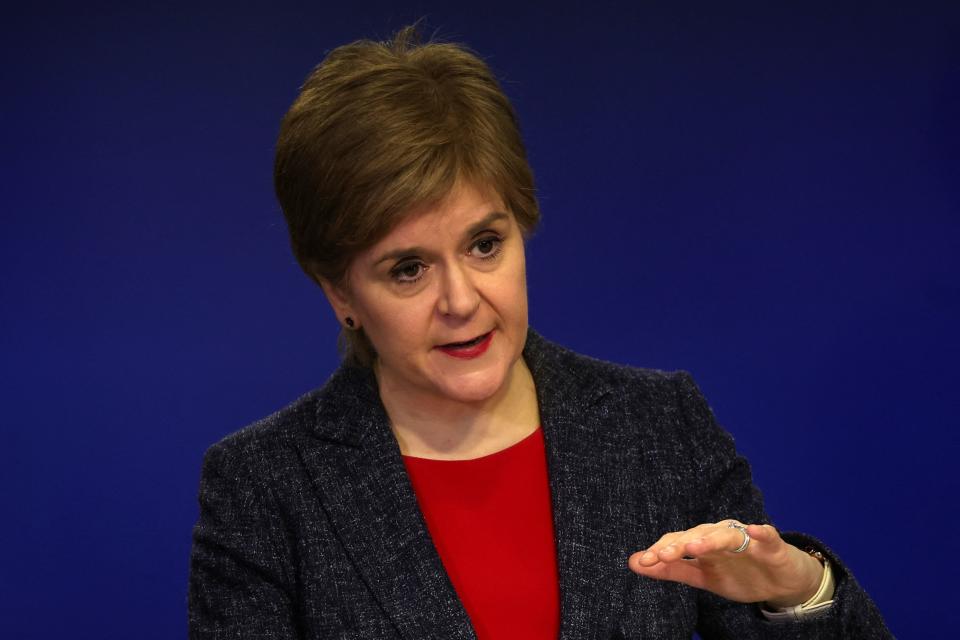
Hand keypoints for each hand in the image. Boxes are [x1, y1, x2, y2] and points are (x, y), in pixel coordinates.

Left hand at [628, 521, 823, 606]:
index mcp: (703, 542)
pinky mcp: (772, 545)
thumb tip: (634, 562)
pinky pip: (767, 535)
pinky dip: (761, 532)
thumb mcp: (702, 577)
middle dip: (679, 545)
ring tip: (694, 546)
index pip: (678, 541)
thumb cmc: (739, 575)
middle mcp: (721, 535)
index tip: (642, 561)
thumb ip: (670, 570)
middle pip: (698, 535)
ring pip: (726, 535)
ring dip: (710, 539)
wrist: (781, 583)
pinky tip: (754, 530)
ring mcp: (747, 539)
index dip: (660, 550)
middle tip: (661, 555)